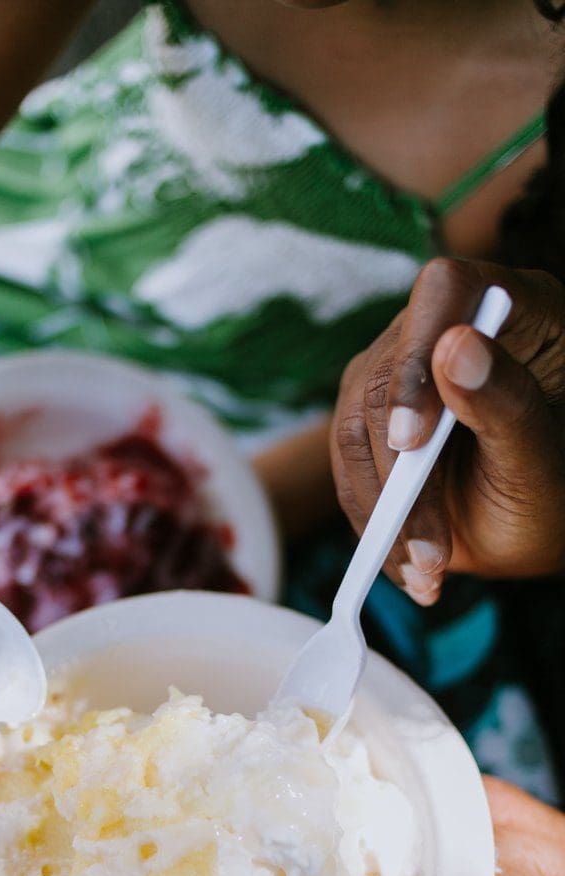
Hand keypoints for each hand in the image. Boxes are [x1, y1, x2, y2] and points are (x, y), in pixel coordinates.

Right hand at [331, 258, 564, 604]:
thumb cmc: (557, 491)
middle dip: (400, 474)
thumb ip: (507, 404)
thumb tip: (454, 348)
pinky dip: (370, 524)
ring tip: (426, 570)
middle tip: (432, 548)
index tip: (413, 441)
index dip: (419, 355)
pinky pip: (347, 468)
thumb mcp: (543, 461)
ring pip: (352, 428)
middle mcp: (447, 331)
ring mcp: (401, 375)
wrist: (535, 531)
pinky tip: (406, 566)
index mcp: (514, 313)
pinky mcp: (370, 421)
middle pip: (385, 375)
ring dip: (383, 512)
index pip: (447, 291)